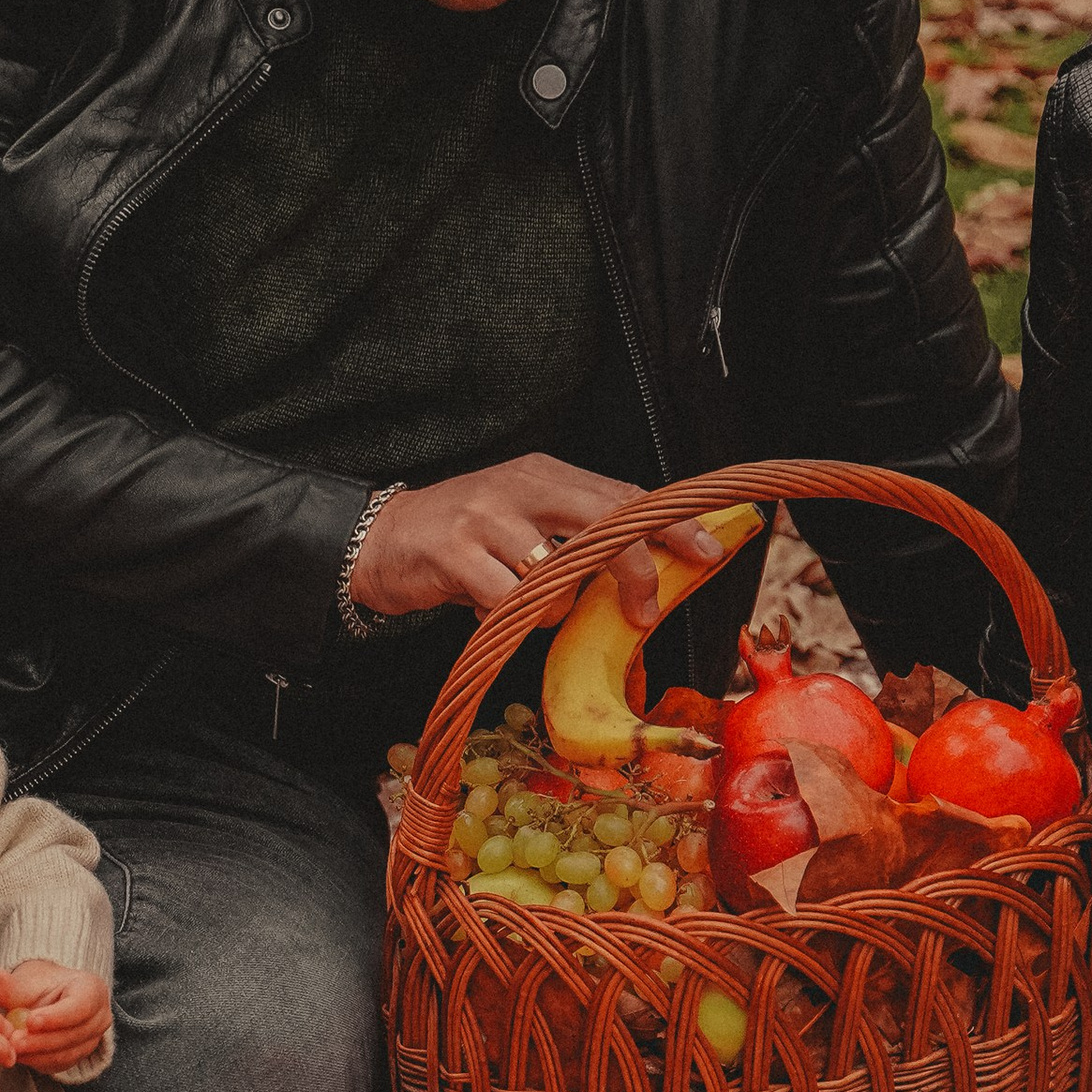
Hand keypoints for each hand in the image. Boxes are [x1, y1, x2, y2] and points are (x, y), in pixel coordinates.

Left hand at [0, 961, 111, 1075]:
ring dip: (38, 1054)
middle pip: (74, 1034)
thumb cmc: (39, 987)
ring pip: (68, 1053)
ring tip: (12, 1049)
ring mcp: (93, 1039)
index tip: (29, 1022)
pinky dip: (40, 1062)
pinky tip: (21, 1056)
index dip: (55, 1017)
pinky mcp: (80, 1056)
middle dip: (42, 1040)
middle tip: (14, 1041)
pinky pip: (61, 1065)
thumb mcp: (24, 981)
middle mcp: (99, 1017)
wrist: (46, 1000)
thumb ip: (9, 983)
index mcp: (92, 989)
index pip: (80, 1006)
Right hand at [347, 456, 732, 621]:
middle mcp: (520, 484)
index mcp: (546, 472)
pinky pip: (509, 602)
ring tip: (522, 606)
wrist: (381, 539)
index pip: (624, 494)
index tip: (710, 551)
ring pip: (556, 576)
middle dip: (637, 570)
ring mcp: (486, 516)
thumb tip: (648, 568)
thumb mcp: (525, 518)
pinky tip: (485, 611)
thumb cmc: (464, 537)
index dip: (671, 524)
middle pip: (605, 524)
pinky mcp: (455, 551)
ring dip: (550, 608)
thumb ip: (577, 534)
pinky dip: (507, 619)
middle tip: (646, 611)